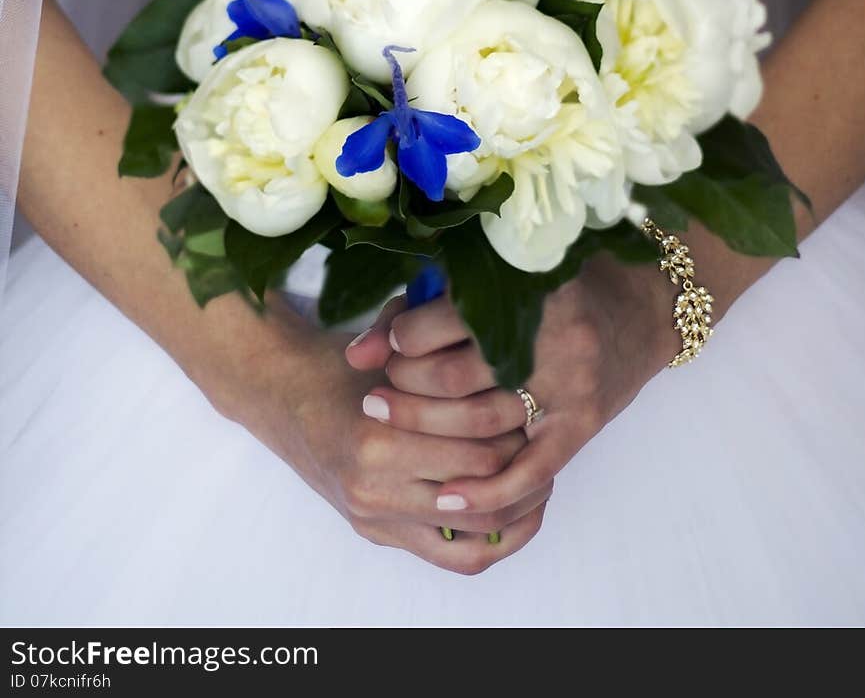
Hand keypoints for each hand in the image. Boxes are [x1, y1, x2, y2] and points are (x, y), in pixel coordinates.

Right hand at [210, 295, 547, 573]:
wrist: (284, 395)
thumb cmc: (343, 364)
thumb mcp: (388, 344)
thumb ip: (437, 346)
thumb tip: (502, 342)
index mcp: (378, 436)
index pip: (477, 448)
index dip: (516, 428)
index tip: (533, 404)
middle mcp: (375, 487)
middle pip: (481, 489)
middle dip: (523, 464)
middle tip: (543, 434)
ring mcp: (377, 518)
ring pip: (475, 533)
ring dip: (518, 507)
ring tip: (540, 475)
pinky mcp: (381, 535)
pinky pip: (454, 559)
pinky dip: (495, 541)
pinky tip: (517, 514)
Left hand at [347, 255, 672, 521]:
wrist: (638, 309)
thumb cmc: (552, 290)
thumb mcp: (493, 281)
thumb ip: (419, 308)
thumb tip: (355, 354)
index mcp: (526, 290)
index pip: (441, 323)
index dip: (403, 337)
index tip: (392, 343)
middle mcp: (551, 339)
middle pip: (453, 378)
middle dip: (405, 387)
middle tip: (382, 391)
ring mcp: (570, 387)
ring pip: (481, 424)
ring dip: (426, 431)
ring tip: (395, 424)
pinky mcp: (581, 425)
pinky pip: (530, 470)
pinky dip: (484, 491)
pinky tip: (444, 499)